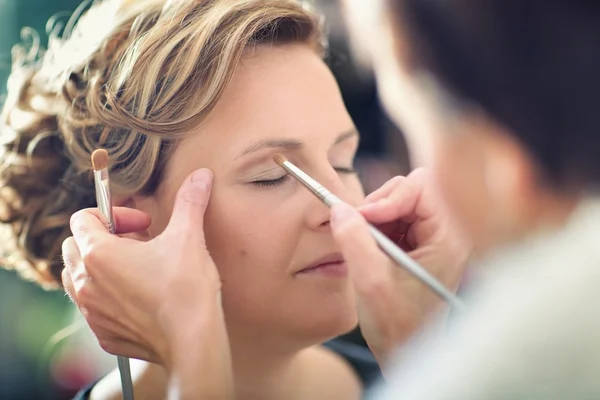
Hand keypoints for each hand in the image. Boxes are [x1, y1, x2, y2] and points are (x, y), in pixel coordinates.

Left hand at [61, 169, 223, 366]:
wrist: (192, 340)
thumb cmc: (186, 288)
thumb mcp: (188, 236)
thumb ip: (190, 201)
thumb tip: (201, 176)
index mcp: (99, 254)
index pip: (83, 218)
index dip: (115, 214)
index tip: (143, 224)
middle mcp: (86, 282)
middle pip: (75, 246)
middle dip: (105, 239)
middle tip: (140, 245)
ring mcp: (91, 311)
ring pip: (78, 278)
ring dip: (100, 269)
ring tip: (135, 270)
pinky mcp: (103, 334)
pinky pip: (93, 309)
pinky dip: (109, 298)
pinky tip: (140, 298)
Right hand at [330, 168, 470, 365]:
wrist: (407, 353)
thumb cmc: (399, 327)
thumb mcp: (371, 282)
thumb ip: (354, 240)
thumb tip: (338, 208)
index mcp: (448, 238)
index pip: (421, 187)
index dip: (389, 197)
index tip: (362, 218)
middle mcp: (446, 232)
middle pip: (411, 189)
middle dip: (380, 204)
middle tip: (358, 227)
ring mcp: (433, 237)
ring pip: (400, 201)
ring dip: (375, 217)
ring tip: (364, 245)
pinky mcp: (419, 244)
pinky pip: (395, 218)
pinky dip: (375, 227)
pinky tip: (369, 251)